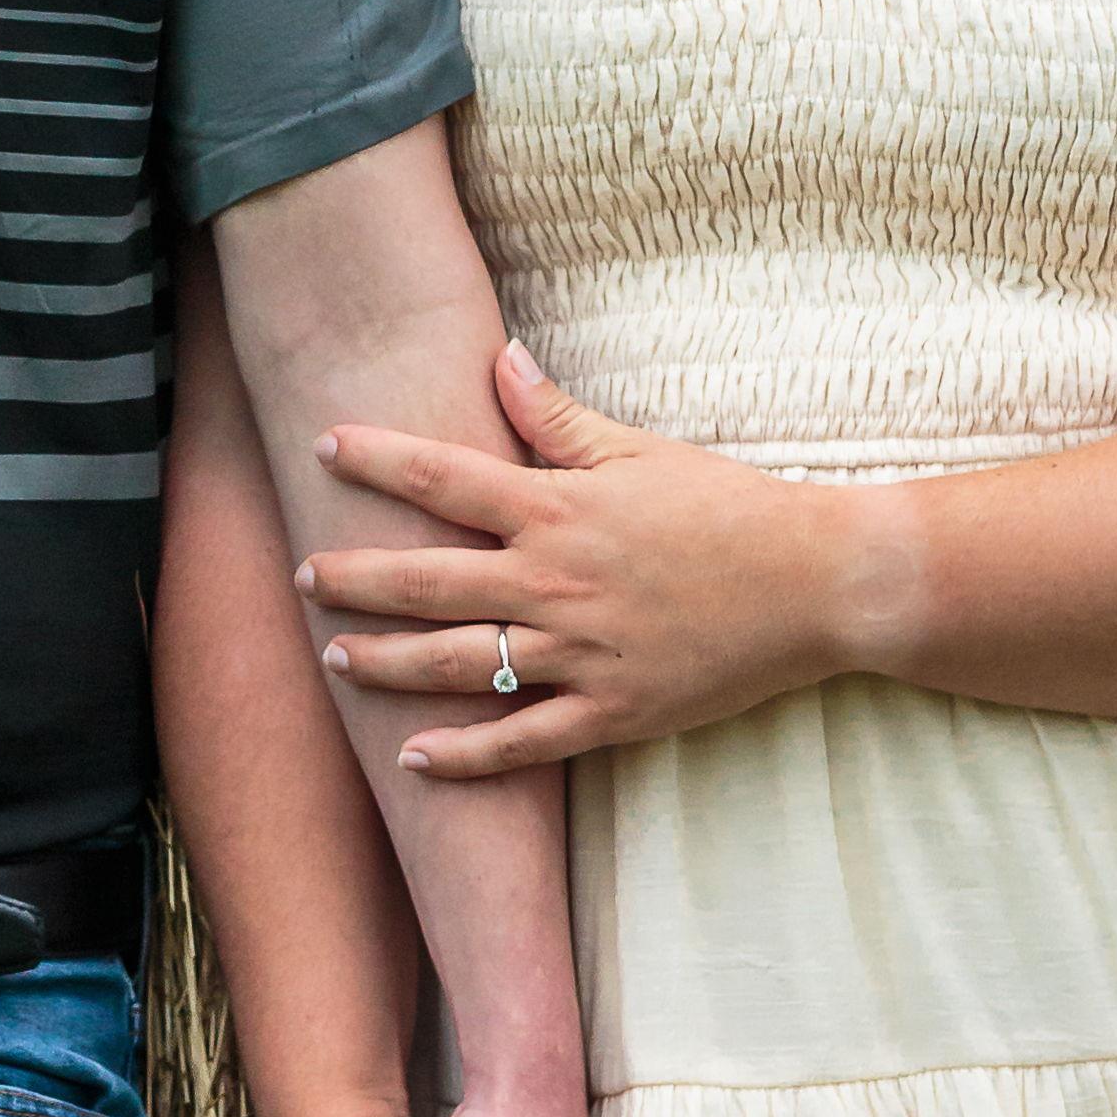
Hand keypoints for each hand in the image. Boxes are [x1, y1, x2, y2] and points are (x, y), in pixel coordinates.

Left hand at [304, 341, 875, 777]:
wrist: (816, 585)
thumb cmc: (729, 508)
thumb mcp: (641, 451)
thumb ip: (559, 417)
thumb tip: (500, 359)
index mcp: (560, 510)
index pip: (443, 479)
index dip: (376, 460)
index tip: (323, 445)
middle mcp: (556, 582)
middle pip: (428, 580)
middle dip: (355, 578)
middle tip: (300, 574)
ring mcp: (581, 653)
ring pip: (457, 663)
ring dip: (386, 663)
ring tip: (333, 658)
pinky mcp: (612, 711)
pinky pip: (522, 741)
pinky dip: (465, 756)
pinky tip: (413, 756)